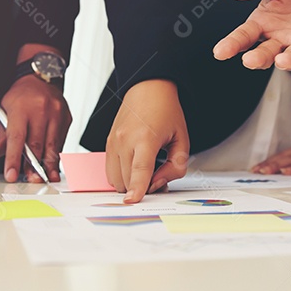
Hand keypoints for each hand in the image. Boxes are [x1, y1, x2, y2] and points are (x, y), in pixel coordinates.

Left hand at [0, 75, 70, 182]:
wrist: (41, 78)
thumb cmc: (21, 96)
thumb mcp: (5, 110)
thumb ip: (2, 134)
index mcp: (21, 108)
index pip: (16, 138)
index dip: (13, 159)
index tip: (11, 174)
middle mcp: (41, 110)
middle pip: (37, 144)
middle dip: (34, 166)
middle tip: (31, 180)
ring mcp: (56, 113)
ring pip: (52, 145)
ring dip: (49, 165)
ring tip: (46, 177)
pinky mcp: (67, 118)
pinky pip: (61, 141)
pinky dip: (56, 154)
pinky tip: (53, 164)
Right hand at [106, 79, 189, 202]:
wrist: (148, 89)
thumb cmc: (165, 111)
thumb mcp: (182, 139)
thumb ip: (175, 166)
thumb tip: (158, 184)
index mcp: (145, 138)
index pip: (140, 169)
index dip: (137, 188)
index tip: (133, 201)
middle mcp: (125, 140)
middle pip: (127, 179)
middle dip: (141, 187)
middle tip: (158, 177)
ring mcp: (113, 141)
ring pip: (115, 178)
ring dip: (129, 183)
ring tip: (146, 171)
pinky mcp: (108, 143)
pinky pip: (110, 170)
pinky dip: (122, 175)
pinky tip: (135, 166)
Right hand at [213, 0, 290, 70]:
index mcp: (262, 25)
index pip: (243, 36)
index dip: (232, 44)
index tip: (221, 52)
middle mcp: (277, 40)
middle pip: (264, 53)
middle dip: (257, 58)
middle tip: (249, 60)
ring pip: (290, 58)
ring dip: (286, 61)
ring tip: (281, 60)